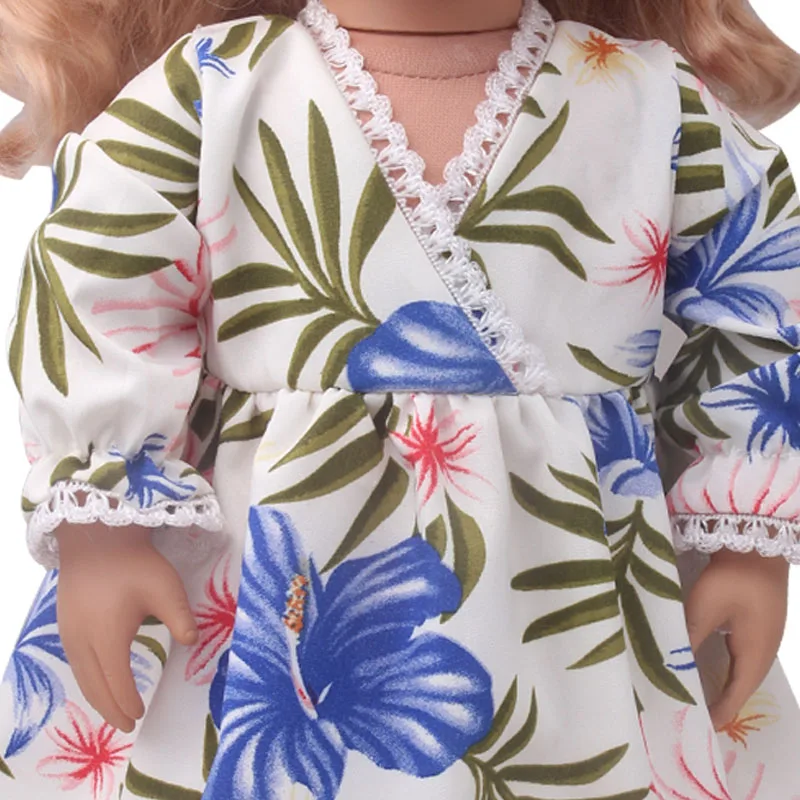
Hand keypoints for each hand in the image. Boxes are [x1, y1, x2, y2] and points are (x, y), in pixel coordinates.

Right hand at [55, 521, 198, 731]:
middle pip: (94, 687)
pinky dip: (87, 679)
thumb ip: (180, 619)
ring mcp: (68, 633)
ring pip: (81, 676)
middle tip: (126, 725)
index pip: (117, 683)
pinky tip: (97, 679)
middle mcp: (82, 642)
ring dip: (96, 696)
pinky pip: (74, 662)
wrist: (97, 536)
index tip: (139, 714)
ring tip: (112, 710)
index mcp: (108, 639)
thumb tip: (193, 641)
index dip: (128, 702)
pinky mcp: (64, 622)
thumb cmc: (135, 564)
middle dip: (110, 709)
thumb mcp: (165, 589)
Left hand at [685, 548, 788, 729]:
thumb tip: (672, 666)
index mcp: (756, 653)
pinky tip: (713, 666)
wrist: (755, 542)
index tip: (704, 728)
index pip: (737, 693)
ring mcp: (765, 635)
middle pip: (743, 685)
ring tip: (704, 699)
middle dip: (723, 703)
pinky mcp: (759, 622)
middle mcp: (765, 649)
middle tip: (700, 718)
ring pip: (744, 670)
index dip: (721, 711)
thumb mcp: (704, 609)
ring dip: (726, 685)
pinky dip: (729, 668)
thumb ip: (689, 639)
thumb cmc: (731, 579)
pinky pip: (744, 655)